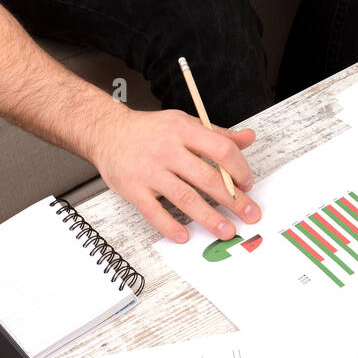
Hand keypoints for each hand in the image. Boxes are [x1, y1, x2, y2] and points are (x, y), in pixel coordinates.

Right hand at [91, 106, 260, 243]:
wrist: (108, 132)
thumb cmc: (149, 130)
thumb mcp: (184, 123)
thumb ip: (217, 134)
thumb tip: (248, 138)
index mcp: (183, 131)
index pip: (221, 149)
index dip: (239, 169)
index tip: (247, 184)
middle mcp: (167, 150)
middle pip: (207, 178)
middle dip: (233, 200)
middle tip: (249, 215)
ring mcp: (150, 171)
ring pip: (185, 198)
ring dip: (209, 218)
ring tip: (226, 230)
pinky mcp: (134, 189)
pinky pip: (154, 212)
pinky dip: (170, 226)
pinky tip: (184, 235)